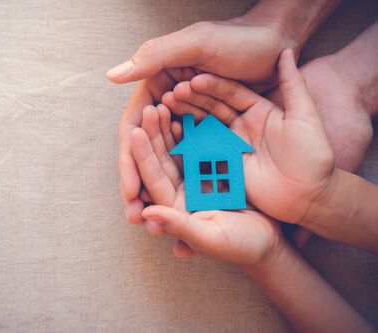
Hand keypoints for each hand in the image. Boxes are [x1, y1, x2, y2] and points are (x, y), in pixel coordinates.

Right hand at [112, 17, 296, 225]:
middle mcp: (171, 106)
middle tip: (135, 217)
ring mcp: (194, 121)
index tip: (128, 192)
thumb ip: (155, 57)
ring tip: (153, 221)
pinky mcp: (216, 130)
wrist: (278, 44)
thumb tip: (112, 76)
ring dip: (157, 189)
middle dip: (139, 184)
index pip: (134, 130)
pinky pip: (196, 158)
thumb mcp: (197, 43)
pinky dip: (186, 181)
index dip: (128, 162)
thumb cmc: (238, 39)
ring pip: (168, 160)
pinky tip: (181, 207)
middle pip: (148, 150)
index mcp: (159, 86)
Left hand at [131, 104, 280, 261]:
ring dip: (170, 126)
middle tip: (150, 109)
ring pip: (178, 148)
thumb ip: (180, 226)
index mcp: (174, 207)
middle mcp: (181, 190)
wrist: (270, 242)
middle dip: (155, 134)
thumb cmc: (241, 247)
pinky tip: (188, 110)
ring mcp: (197, 177)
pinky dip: (194, 128)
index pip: (154, 178)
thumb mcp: (211, 238)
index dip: (144, 156)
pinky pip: (200, 145)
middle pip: (162, 159)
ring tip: (165, 102)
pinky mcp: (214, 168)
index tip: (137, 132)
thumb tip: (147, 213)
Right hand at [161, 49, 335, 224]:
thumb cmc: (313, 156)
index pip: (230, 92)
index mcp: (258, 110)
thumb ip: (293, 84)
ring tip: (165, 108)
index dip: (212, 86)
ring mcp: (231, 145)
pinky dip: (188, 142)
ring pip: (204, 127)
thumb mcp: (305, 116)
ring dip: (186, 117)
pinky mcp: (225, 165)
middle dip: (192, 99)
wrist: (310, 196)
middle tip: (172, 93)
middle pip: (212, 108)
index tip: (194, 79)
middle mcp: (241, 125)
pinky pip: (203, 151)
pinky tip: (173, 132)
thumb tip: (286, 50)